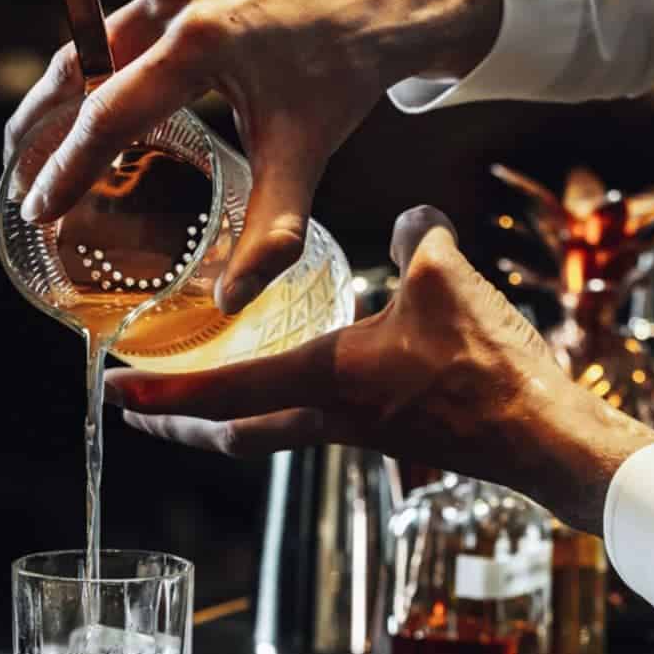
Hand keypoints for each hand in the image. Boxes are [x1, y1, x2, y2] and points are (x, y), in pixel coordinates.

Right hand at [5, 0, 500, 312]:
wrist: (380, 2)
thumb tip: (231, 298)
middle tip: (18, 179)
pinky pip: (120, 27)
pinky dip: (97, 70)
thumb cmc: (343, 75)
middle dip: (38, 127)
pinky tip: (89, 111)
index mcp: (204, 41)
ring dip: (61, 98)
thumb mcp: (305, 158)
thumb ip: (269, 233)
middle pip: (79, 69)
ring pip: (93, 44)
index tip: (39, 208)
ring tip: (38, 150)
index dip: (67, 168)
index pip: (110, 113)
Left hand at [105, 207, 653, 533]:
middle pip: (228, 432)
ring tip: (191, 403)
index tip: (113, 390)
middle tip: (134, 411)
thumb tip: (407, 217)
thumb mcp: (445, 280)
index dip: (161, 391)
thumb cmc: (488, 368)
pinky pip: (308, 424)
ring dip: (221, 420)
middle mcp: (326, 416)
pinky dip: (276, 409)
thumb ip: (414, 239)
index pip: (222, 392)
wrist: (540, 437)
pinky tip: (292, 381)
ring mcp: (354, 431)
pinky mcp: (384, 432)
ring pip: (265, 433)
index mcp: (325, 381)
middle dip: (176, 424)